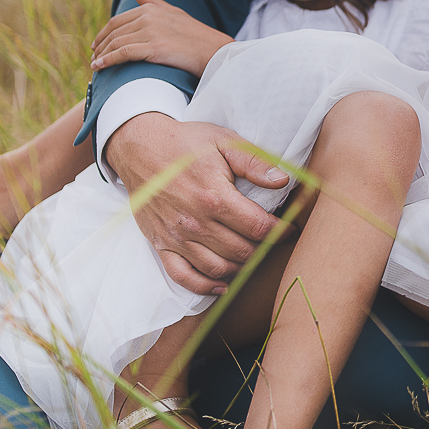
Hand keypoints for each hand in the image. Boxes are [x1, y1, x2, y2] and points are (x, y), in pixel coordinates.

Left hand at [91, 0, 234, 76]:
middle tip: (94, 57)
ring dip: (101, 55)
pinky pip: (123, 53)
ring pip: (116, 43)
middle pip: (114, 32)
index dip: (104, 34)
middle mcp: (148, 18)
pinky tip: (100, 67)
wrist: (214, 51)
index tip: (97, 45)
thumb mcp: (175, 14)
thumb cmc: (197, 35)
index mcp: (151, 10)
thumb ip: (153, 3)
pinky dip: (108, 60)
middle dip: (100, 46)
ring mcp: (150, 32)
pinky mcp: (153, 48)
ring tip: (95, 66)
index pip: (117, 21)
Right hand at [104, 114, 289, 292]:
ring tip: (251, 255)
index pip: (258, 227)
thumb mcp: (224, 141)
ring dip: (240, 266)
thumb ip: (255, 162)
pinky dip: (204, 286)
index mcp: (214, 196)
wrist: (139, 147)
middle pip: (241, 251)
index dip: (281, 232)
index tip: (289, 229)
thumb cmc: (185, 144)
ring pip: (218, 267)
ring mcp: (176, 237)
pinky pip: (183, 276)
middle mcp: (195, 222)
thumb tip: (283, 180)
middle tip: (271, 241)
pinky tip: (221, 284)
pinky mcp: (160, 244)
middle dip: (263, 249)